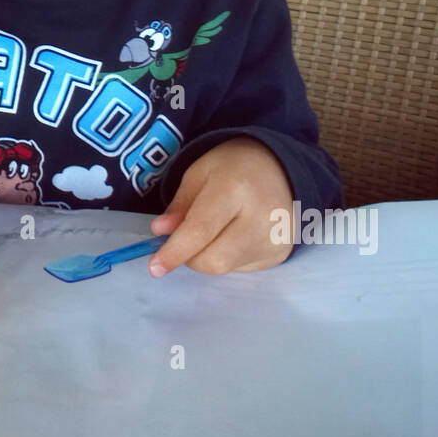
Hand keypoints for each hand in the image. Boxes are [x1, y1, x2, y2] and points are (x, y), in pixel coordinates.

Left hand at [148, 136, 295, 275]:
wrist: (282, 168)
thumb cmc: (234, 168)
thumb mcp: (199, 173)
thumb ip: (179, 205)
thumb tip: (160, 232)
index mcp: (236, 188)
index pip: (201, 230)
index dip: (175, 251)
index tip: (155, 267)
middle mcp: (262, 217)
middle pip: (214, 259)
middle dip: (189, 256)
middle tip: (186, 238)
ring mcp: (275, 240)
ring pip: (225, 268)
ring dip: (207, 256)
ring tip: (215, 230)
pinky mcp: (280, 254)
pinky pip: (240, 269)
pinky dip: (226, 257)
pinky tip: (234, 235)